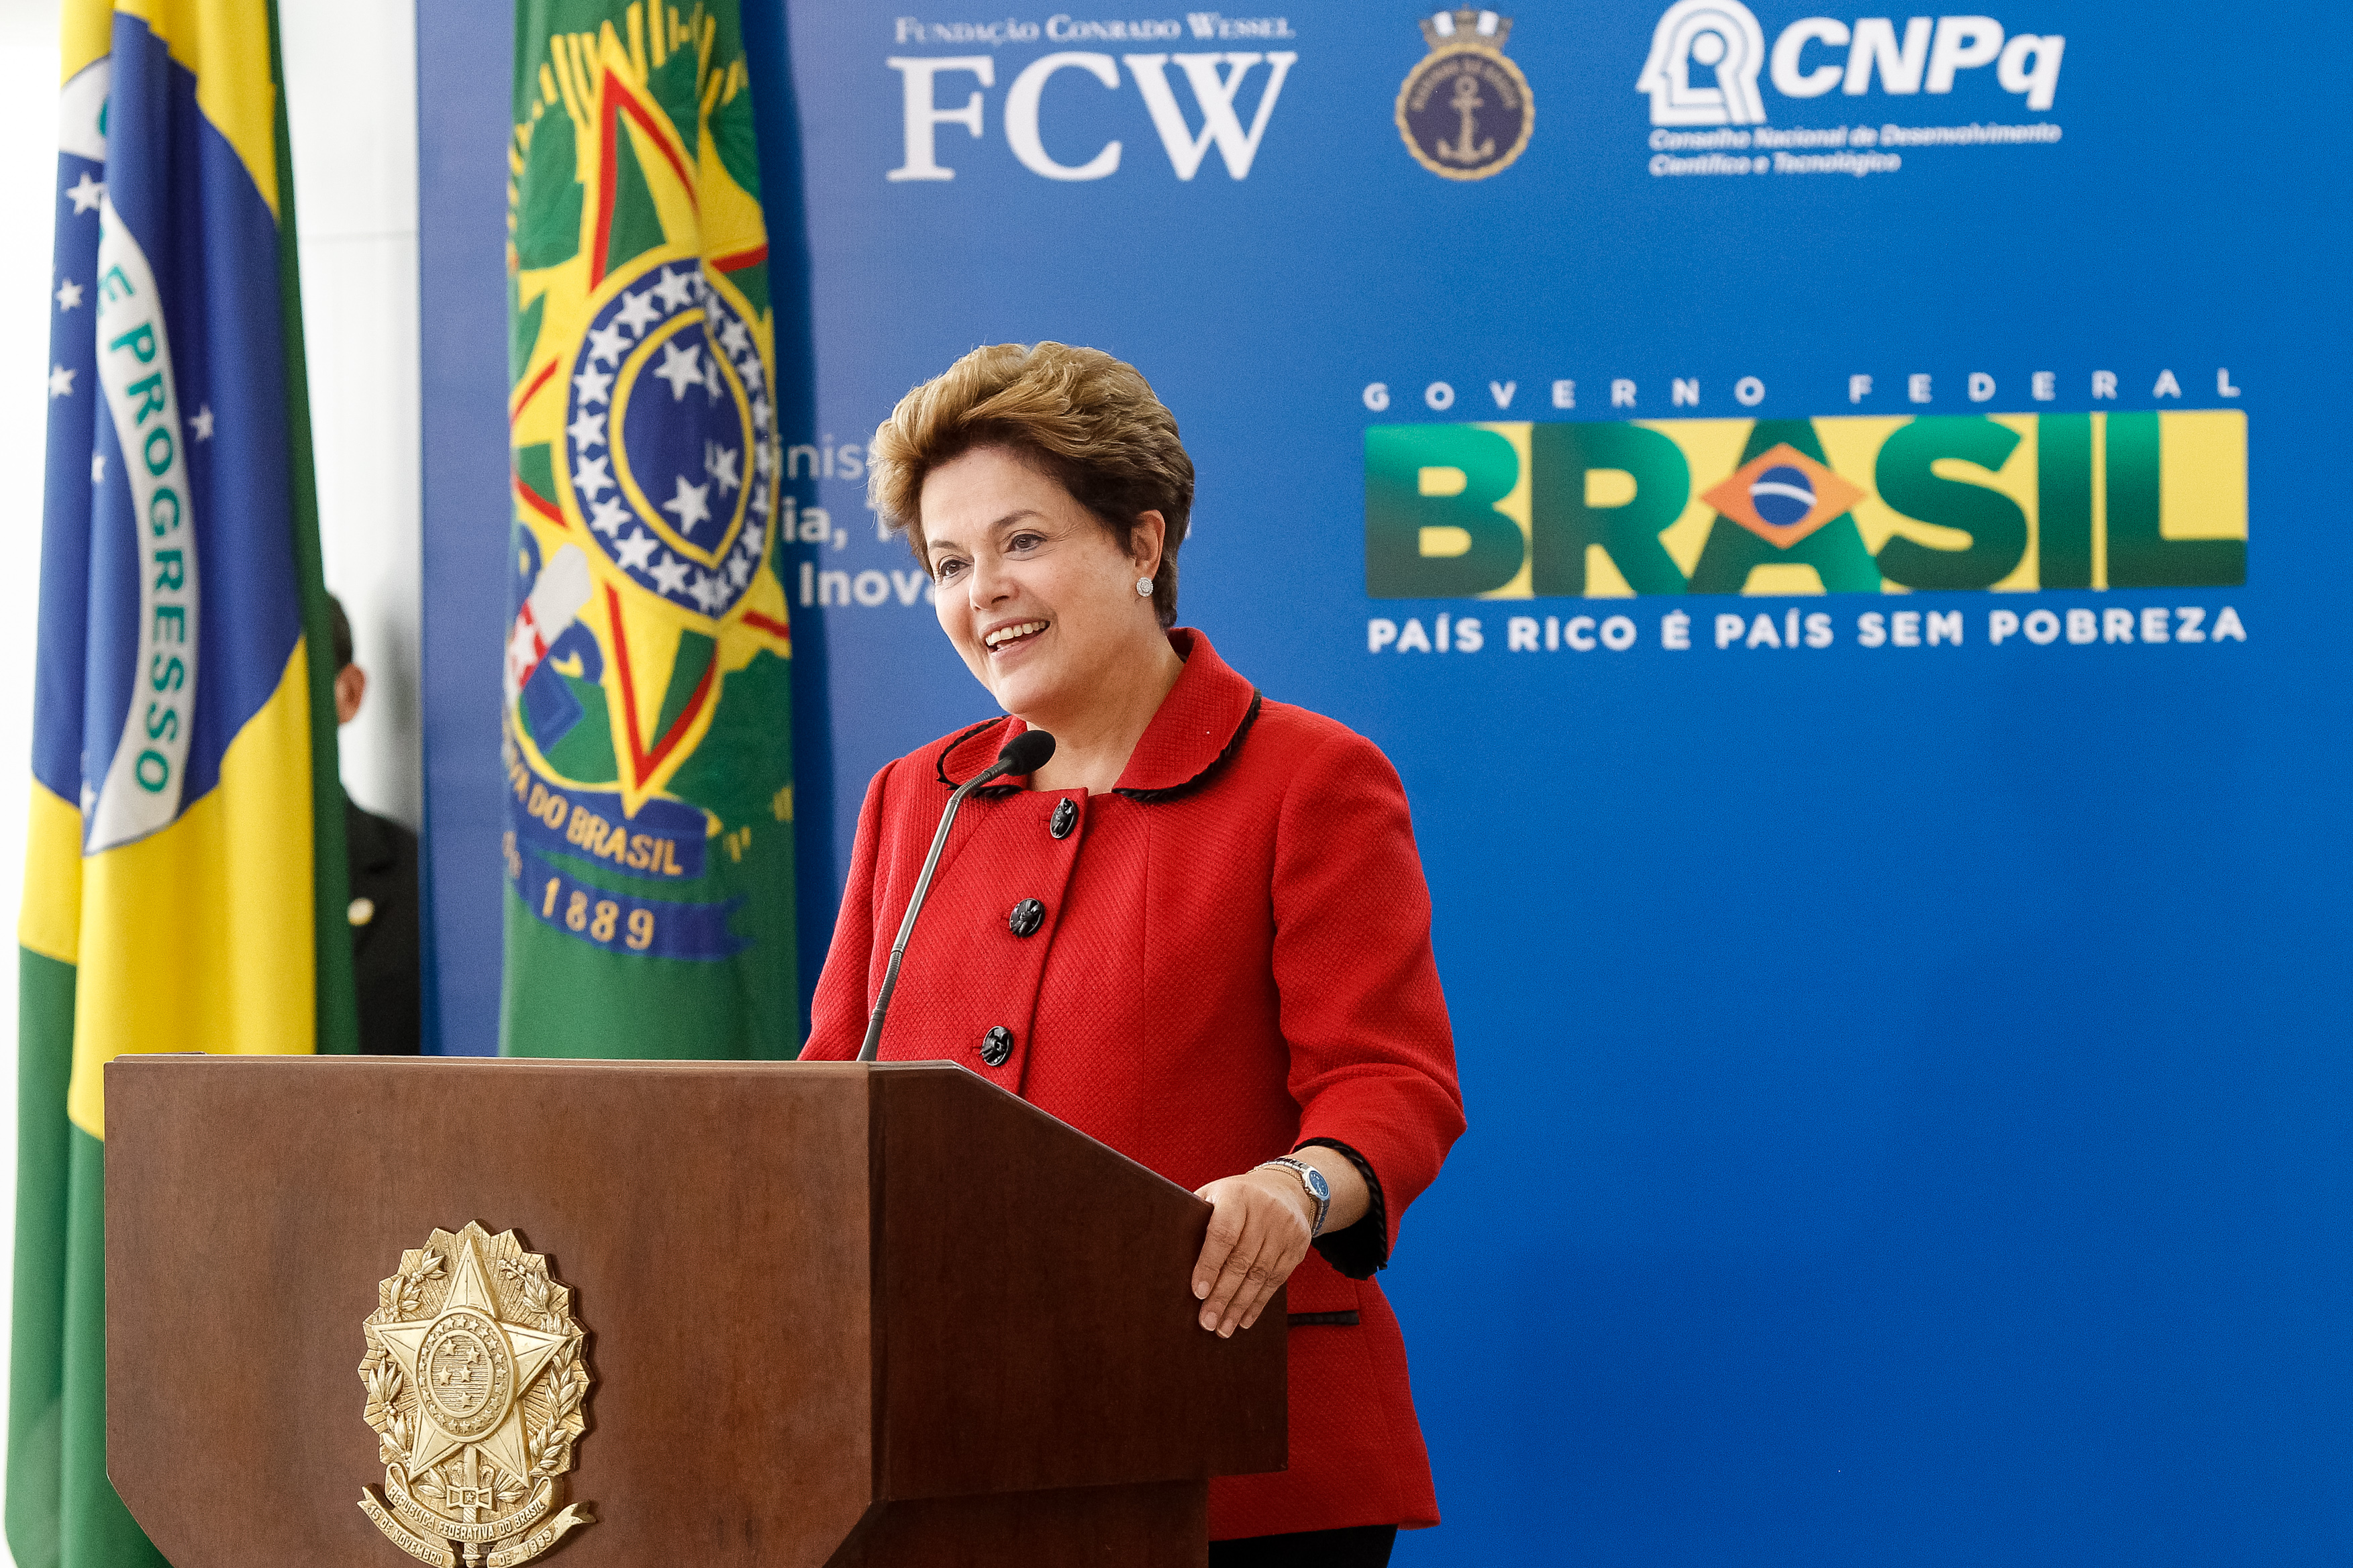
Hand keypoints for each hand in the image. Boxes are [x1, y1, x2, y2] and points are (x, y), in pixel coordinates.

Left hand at [1190, 1167, 1316, 1336]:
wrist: (1285, 1189)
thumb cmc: (1236, 1198)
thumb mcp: (1214, 1195)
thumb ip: (1197, 1220)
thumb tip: (1173, 1258)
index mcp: (1237, 1196)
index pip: (1222, 1234)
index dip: (1209, 1265)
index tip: (1197, 1293)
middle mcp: (1264, 1211)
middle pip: (1242, 1261)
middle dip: (1222, 1295)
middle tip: (1207, 1322)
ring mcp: (1285, 1229)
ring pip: (1260, 1275)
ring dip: (1240, 1306)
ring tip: (1223, 1328)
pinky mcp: (1298, 1246)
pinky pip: (1277, 1280)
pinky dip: (1259, 1303)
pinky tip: (1244, 1319)